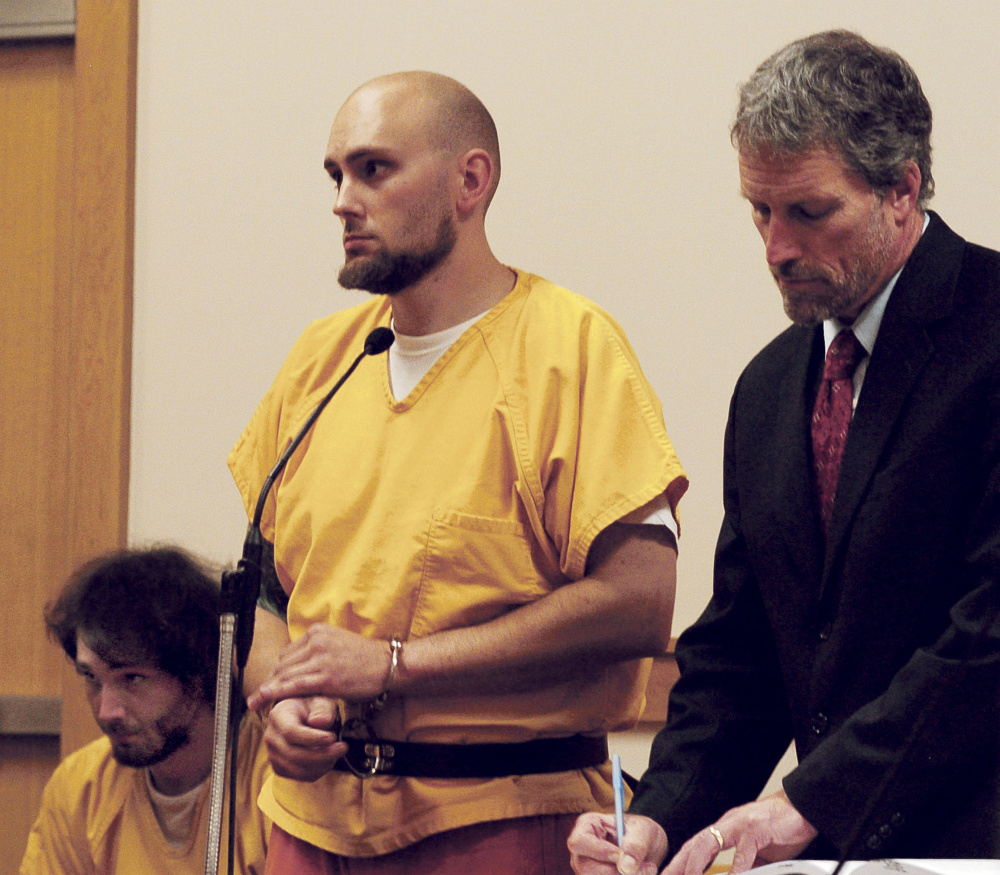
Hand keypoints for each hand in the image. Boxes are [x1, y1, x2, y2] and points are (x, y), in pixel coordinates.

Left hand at [247, 623, 389, 711]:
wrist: (389, 665)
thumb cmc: (367, 659)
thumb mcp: (339, 644)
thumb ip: (319, 650)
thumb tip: (302, 663)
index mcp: (318, 631)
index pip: (289, 653)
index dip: (279, 671)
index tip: (271, 684)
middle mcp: (316, 641)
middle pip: (284, 664)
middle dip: (271, 681)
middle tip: (259, 696)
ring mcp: (320, 658)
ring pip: (286, 675)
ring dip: (268, 689)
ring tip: (254, 701)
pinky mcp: (326, 676)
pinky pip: (295, 685)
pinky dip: (277, 692)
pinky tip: (265, 698)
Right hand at [261, 696, 347, 781]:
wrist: (302, 716)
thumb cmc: (313, 707)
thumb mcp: (321, 701)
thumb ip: (322, 709)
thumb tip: (321, 723)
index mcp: (278, 716)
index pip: (291, 732)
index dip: (313, 738)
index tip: (332, 737)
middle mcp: (271, 737)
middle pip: (294, 755)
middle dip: (322, 754)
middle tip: (343, 747)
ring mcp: (273, 755)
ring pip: (297, 769)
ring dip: (322, 764)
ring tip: (337, 752)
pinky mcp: (280, 768)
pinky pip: (300, 776)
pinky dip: (318, 771)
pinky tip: (329, 759)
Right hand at [568, 812, 667, 874]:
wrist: (648, 850)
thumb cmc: (641, 832)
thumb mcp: (643, 830)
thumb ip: (636, 845)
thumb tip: (625, 866)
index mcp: (587, 826)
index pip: (579, 842)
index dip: (598, 851)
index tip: (620, 856)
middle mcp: (582, 851)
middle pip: (585, 868)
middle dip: (615, 872)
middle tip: (644, 868)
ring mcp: (587, 870)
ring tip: (646, 869)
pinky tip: (639, 874)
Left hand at [663, 791, 817, 874]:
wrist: (802, 808)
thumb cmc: (780, 828)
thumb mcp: (759, 852)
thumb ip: (746, 864)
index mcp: (726, 829)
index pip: (696, 845)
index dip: (681, 861)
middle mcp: (728, 824)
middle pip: (695, 843)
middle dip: (679, 863)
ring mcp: (740, 825)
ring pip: (709, 842)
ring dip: (696, 863)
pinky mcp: (757, 829)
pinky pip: (743, 850)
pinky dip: (736, 867)